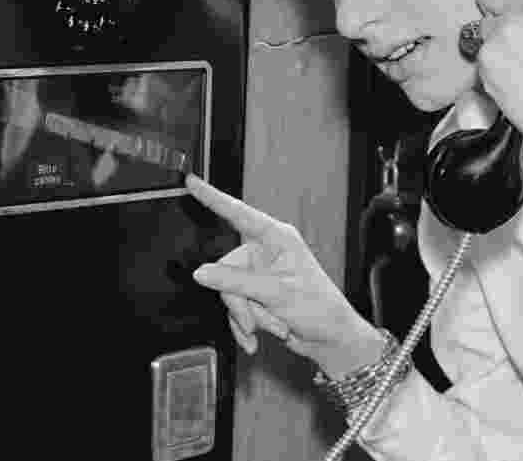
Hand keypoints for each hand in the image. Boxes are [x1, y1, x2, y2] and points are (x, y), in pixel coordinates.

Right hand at [185, 175, 384, 377]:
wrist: (329, 338)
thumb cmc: (319, 307)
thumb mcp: (275, 292)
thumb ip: (235, 282)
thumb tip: (203, 273)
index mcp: (276, 238)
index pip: (238, 213)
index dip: (213, 197)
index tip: (193, 182)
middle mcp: (266, 252)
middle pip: (227, 270)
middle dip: (240, 302)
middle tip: (256, 319)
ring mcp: (261, 274)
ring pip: (230, 292)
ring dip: (246, 316)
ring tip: (271, 326)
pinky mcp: (257, 294)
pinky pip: (235, 307)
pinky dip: (244, 325)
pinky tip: (255, 339)